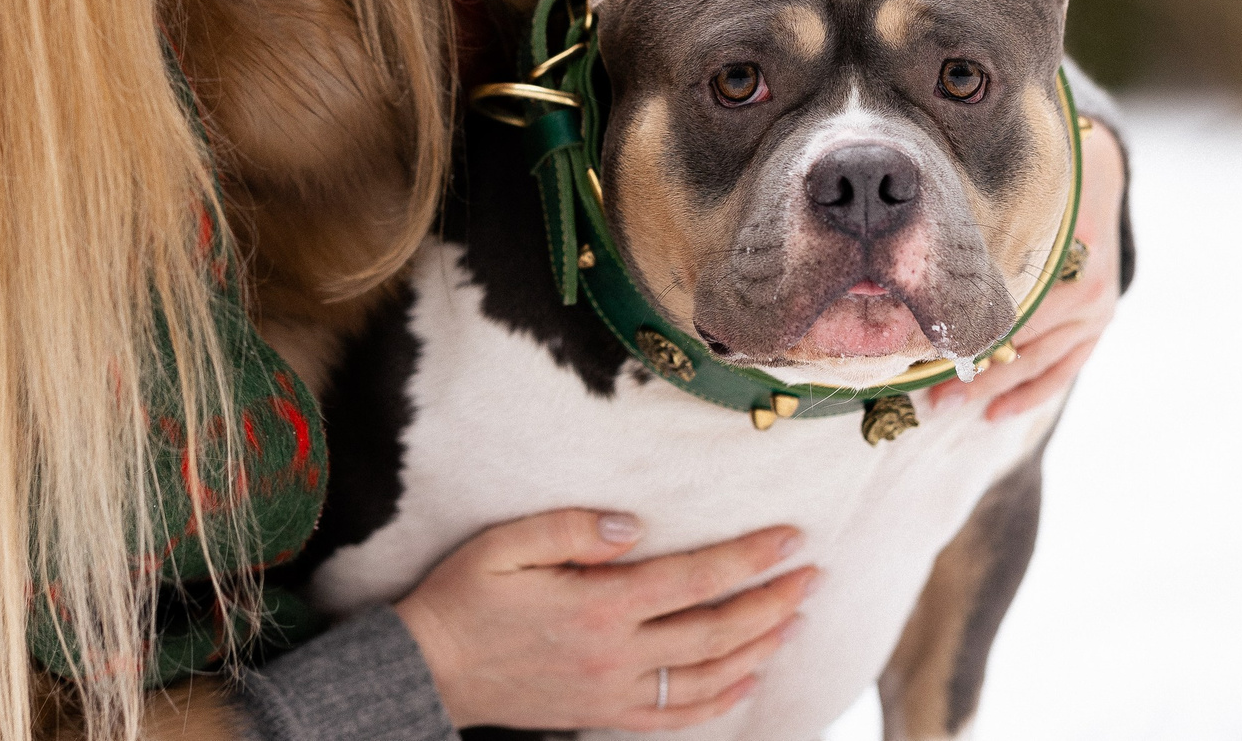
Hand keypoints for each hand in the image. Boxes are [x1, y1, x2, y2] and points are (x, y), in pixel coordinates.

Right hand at [391, 511, 815, 731]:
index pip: (693, 579)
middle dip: (770, 601)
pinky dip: (719, 701)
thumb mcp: (505, 544)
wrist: (430, 669)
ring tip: (794, 618)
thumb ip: (571, 530)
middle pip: (716, 630)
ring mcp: (614, 691)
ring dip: (758, 647)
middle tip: (811, 576)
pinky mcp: (603, 714)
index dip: (747, 558)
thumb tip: (634, 527)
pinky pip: (675, 715)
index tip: (789, 538)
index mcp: (598, 605)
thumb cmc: (464, 597)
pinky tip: (746, 680)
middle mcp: (617, 654)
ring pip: (707, 675)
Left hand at [929, 118, 1125, 422]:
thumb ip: (979, 223)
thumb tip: (910, 248)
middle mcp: (1087, 286)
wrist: (1098, 173)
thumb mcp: (1013, 193)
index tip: (921, 356)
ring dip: (992, 389)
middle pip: (1019, 342)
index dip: (965, 334)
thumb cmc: (1039, 180)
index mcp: (1066, 252)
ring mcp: (1098, 309)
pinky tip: (996, 413)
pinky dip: (1029, 394)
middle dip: (971, 373)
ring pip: (1036, 362)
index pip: (1010, 309)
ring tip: (947, 405)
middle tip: (927, 397)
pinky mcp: (1099, 323)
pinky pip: (1063, 369)